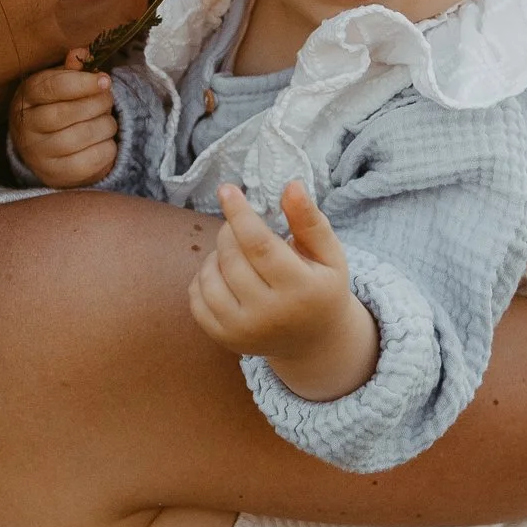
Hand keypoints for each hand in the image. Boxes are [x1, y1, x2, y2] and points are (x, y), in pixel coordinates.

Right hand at [9, 53, 118, 186]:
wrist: (44, 150)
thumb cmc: (56, 107)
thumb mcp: (59, 83)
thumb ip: (72, 68)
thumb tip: (83, 52)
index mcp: (26, 98)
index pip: (53, 87)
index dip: (83, 82)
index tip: (105, 80)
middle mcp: (26, 128)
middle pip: (68, 113)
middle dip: (97, 103)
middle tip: (107, 99)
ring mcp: (39, 155)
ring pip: (83, 135)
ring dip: (105, 124)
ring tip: (106, 120)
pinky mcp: (57, 175)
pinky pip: (93, 159)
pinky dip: (108, 147)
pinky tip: (103, 141)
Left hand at [188, 181, 379, 401]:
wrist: (314, 341)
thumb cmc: (321, 287)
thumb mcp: (329, 254)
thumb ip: (310, 220)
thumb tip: (291, 186)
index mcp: (301, 290)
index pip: (259, 244)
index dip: (240, 213)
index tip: (227, 190)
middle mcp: (270, 314)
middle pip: (232, 257)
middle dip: (230, 230)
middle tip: (241, 226)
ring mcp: (244, 331)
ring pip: (210, 277)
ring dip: (217, 253)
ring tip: (237, 252)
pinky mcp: (225, 339)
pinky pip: (197, 298)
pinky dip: (204, 277)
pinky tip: (224, 273)